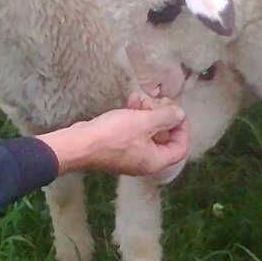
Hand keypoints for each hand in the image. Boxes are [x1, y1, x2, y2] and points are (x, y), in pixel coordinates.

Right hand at [42, 99, 188, 176]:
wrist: (79, 144)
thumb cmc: (113, 135)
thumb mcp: (144, 122)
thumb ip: (166, 117)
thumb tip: (180, 115)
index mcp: (155, 161)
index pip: (179, 148)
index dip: (182, 129)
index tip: (177, 112)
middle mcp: (144, 162)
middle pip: (163, 139)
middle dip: (162, 117)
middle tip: (157, 101)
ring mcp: (129, 156)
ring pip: (147, 133)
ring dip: (147, 113)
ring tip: (140, 98)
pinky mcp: (116, 148)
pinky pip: (132, 132)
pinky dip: (134, 117)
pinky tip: (130, 102)